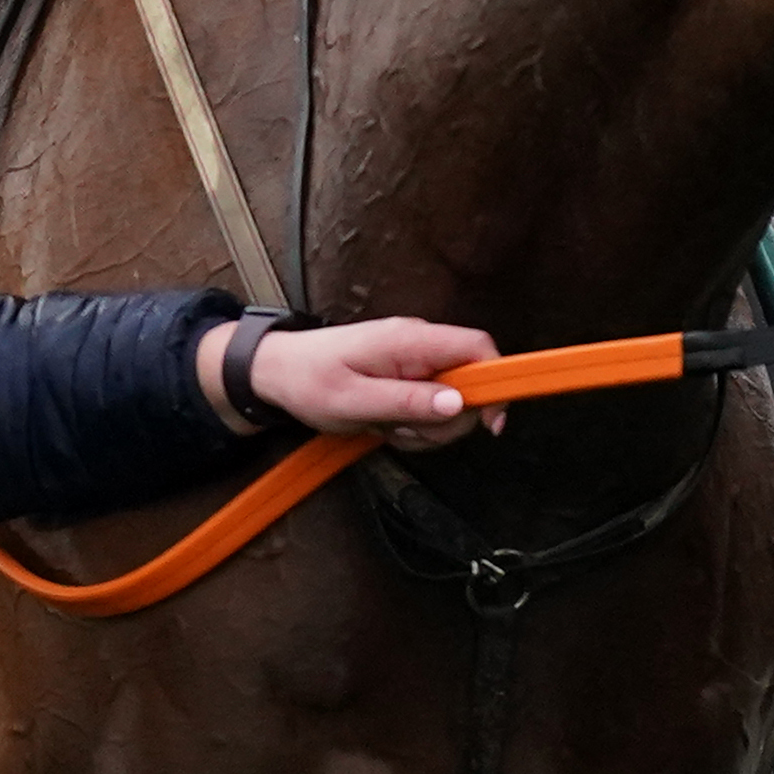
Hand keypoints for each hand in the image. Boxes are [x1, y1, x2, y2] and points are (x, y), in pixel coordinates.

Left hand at [245, 313, 497, 448]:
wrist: (277, 372)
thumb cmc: (308, 381)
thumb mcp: (354, 401)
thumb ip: (408, 401)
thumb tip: (458, 403)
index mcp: (410, 341)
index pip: (478, 347)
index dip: (496, 382)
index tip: (489, 423)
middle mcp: (419, 344)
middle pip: (471, 383)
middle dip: (449, 420)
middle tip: (407, 432)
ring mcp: (415, 360)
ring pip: (453, 402)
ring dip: (428, 428)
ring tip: (387, 427)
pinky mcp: (409, 375)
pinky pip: (432, 406)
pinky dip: (415, 426)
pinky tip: (386, 425)